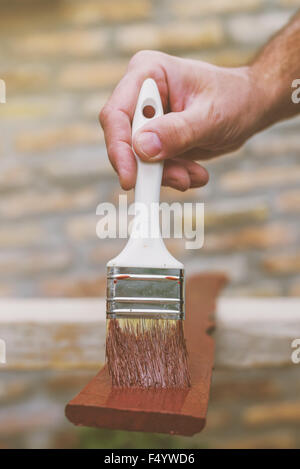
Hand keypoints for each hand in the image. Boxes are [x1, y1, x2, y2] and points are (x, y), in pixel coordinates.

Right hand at [100, 51, 264, 190]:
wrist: (250, 107)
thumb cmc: (234, 99)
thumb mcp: (210, 117)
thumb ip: (177, 132)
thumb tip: (142, 148)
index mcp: (148, 73)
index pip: (116, 114)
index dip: (119, 149)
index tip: (130, 180)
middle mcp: (140, 94)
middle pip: (123, 141)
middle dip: (150, 167)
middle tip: (180, 181)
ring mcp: (146, 118)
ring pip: (138, 159)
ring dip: (166, 174)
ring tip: (195, 175)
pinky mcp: (154, 138)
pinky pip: (152, 166)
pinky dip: (173, 175)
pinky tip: (195, 173)